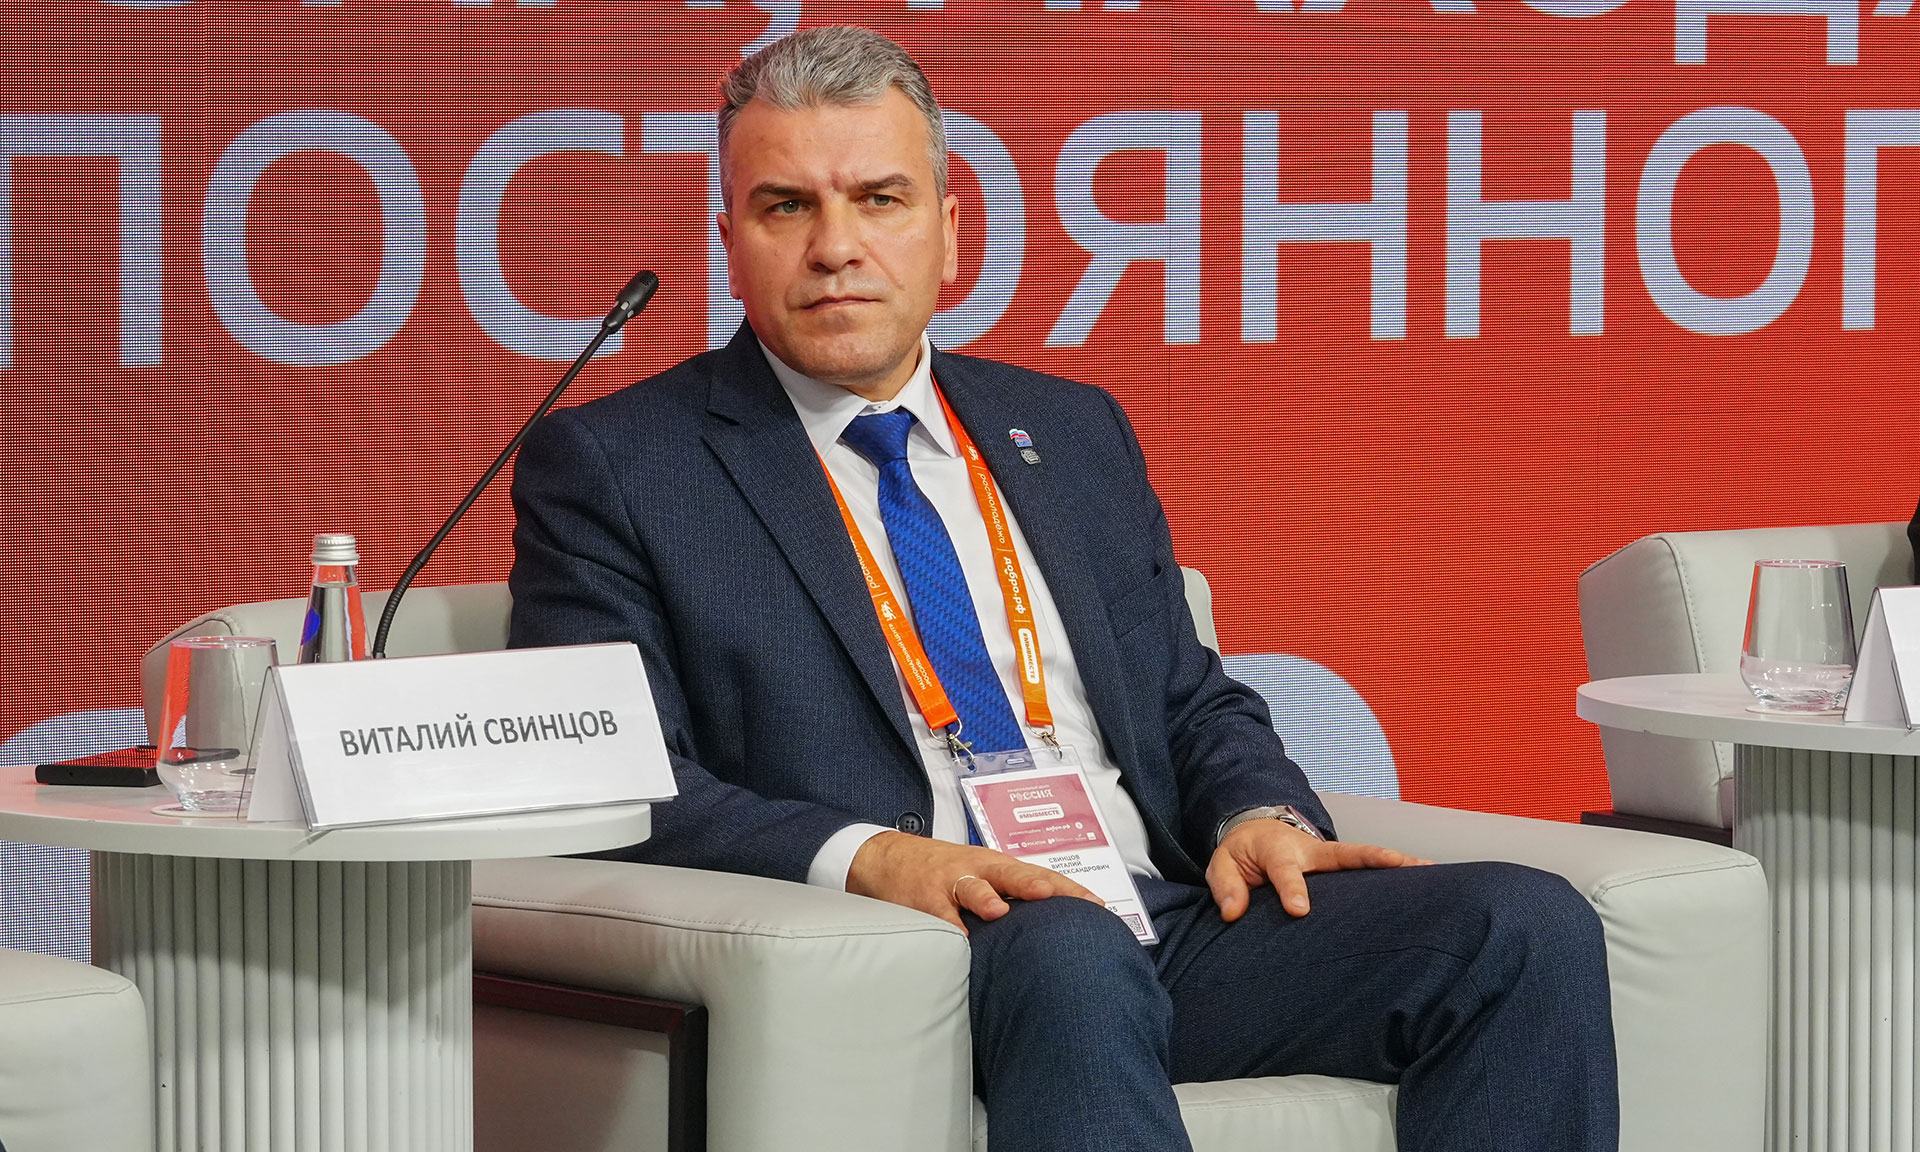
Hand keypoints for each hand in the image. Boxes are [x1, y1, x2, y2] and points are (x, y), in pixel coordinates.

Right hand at [846, 830, 1106, 933]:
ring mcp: (949, 883)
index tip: (1096, 906)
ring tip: (998, 911)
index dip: (1068, 889)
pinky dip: (947, 926)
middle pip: (1011, 873)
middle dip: (1033, 885)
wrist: (887, 857)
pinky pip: (937, 914)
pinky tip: (958, 939)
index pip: (1040, 875)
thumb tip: (1056, 928)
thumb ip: (1013, 895)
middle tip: (1053, 895)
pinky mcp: (923, 899)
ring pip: (971, 886)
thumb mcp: (982, 875)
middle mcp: (978, 870)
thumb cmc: (944, 871)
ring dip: (985, 897)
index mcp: (998, 866)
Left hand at [1206, 818, 1428, 921]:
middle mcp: (1310, 850)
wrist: (1255, 831)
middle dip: (1371, 858)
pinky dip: (1395, 872)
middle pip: (1344, 853)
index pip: (1286, 872)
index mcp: (1277, 850)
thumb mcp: (1222, 865)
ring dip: (1396, 862)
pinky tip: (1424, 879)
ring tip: (1428, 869)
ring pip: (1364, 858)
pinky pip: (1367, 868)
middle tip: (1399, 863)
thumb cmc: (1243, 853)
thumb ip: (1226, 887)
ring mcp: (1329, 857)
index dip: (1293, 890)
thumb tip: (1234, 913)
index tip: (1299, 911)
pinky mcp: (1339, 865)